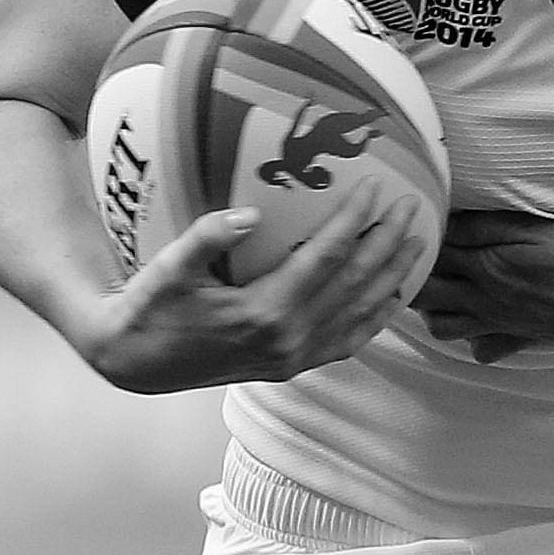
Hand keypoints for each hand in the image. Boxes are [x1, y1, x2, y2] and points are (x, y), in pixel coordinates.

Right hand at [72, 188, 424, 393]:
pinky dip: (376, 318)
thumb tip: (250, 213)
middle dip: (388, 243)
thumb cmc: (150, 308)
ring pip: (360, 313)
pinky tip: (394, 296)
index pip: (325, 257)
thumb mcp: (168, 269)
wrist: (135, 363)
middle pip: (355, 283)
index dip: (354, 220)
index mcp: (263, 312)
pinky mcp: (293, 367)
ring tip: (418, 244)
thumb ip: (207, 238)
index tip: (376, 187)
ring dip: (393, 276)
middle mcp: (288, 338)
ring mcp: (294, 357)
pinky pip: (348, 341)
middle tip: (413, 207)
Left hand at [415, 210, 553, 363]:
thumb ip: (490, 227)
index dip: (418, 236)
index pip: (432, 253)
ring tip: (440, 285)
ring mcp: (499, 322)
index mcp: (486, 267)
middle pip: (425, 293)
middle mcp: (484, 299)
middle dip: (411, 274)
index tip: (412, 220)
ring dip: (432, 307)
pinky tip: (478, 322)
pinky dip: (471, 339)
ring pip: (442, 326)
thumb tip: (449, 223)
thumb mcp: (539, 229)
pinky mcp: (518, 336)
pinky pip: (481, 348)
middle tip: (415, 252)